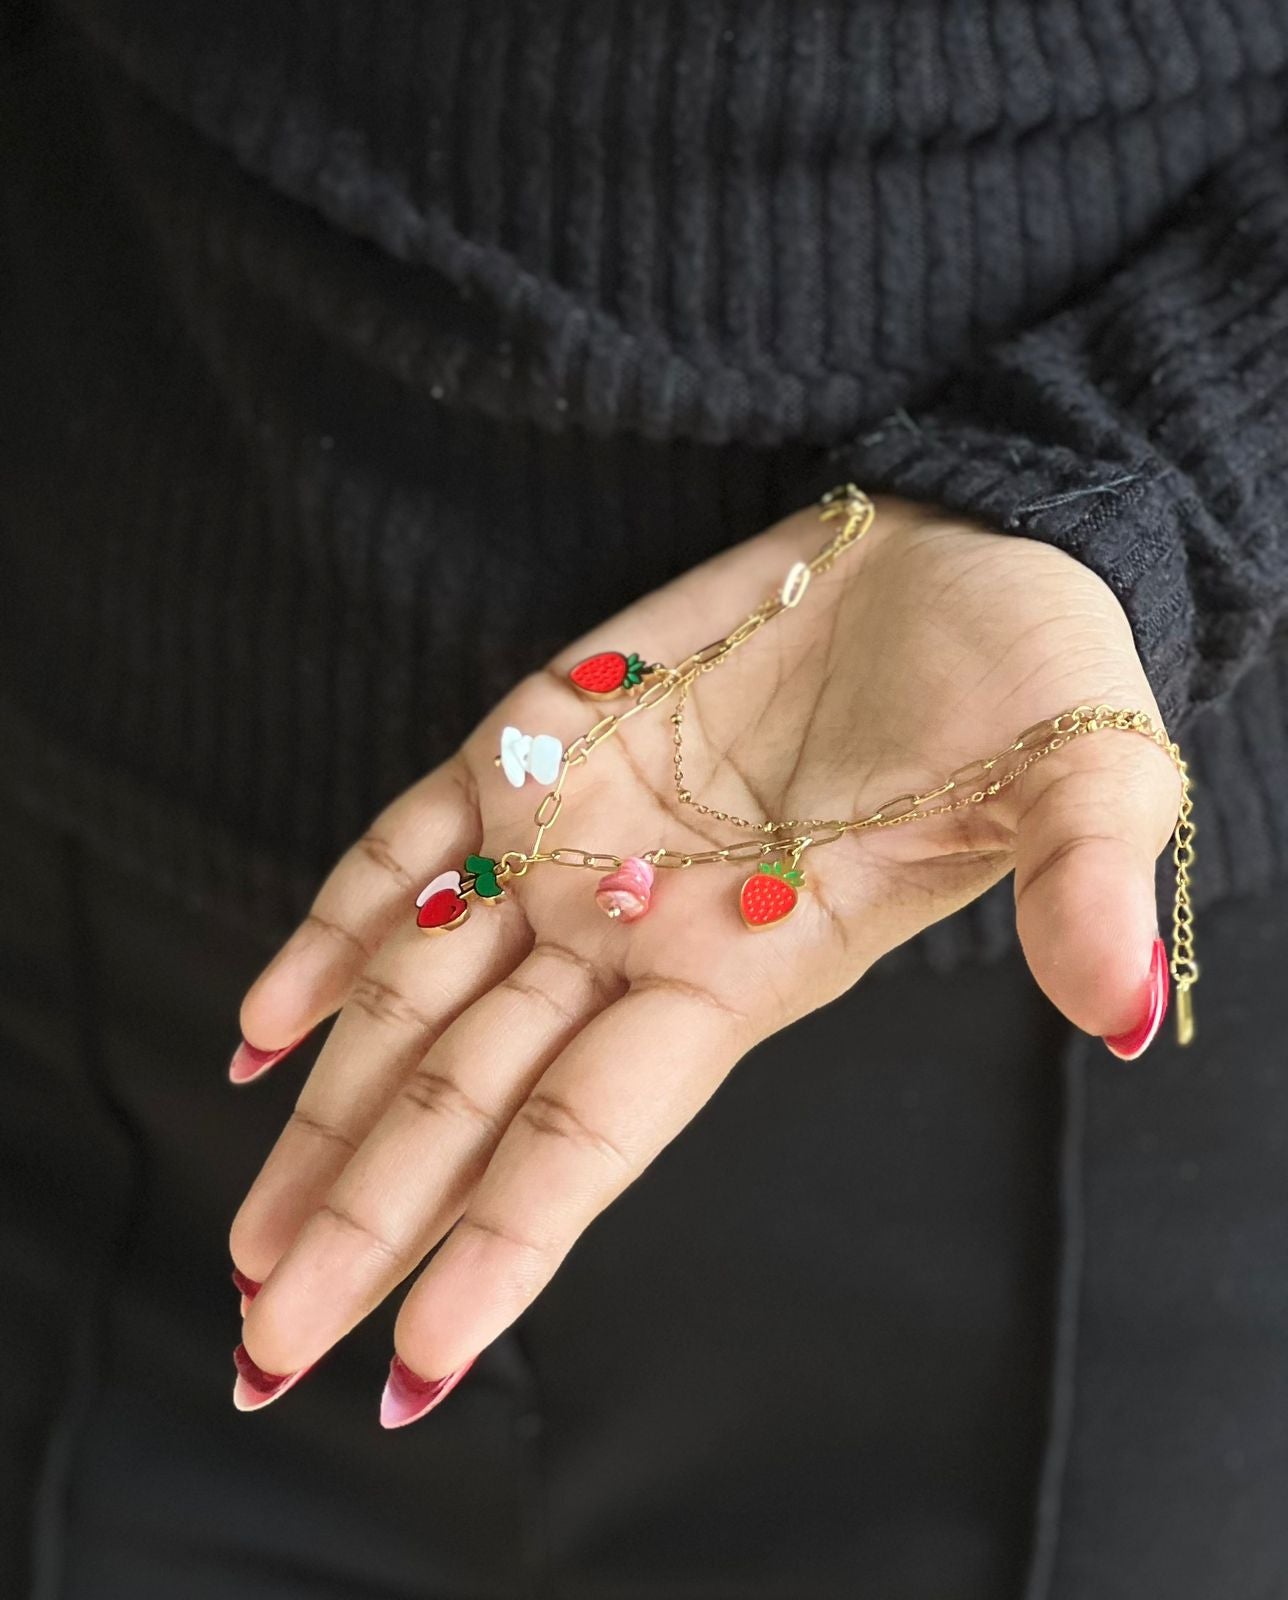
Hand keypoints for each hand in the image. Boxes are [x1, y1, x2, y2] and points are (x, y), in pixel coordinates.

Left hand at [229, 493, 1179, 1418]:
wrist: (956, 552)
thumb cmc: (1027, 673)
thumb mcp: (1084, 775)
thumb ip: (1083, 887)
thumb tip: (1129, 1007)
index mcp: (744, 967)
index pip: (596, 1129)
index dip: (506, 1240)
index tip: (412, 1358)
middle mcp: (634, 930)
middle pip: (469, 1097)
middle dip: (367, 1218)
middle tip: (261, 1344)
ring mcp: (571, 842)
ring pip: (413, 997)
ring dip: (324, 1112)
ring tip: (243, 1238)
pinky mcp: (537, 741)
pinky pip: (406, 847)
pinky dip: (330, 930)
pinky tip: (262, 1025)